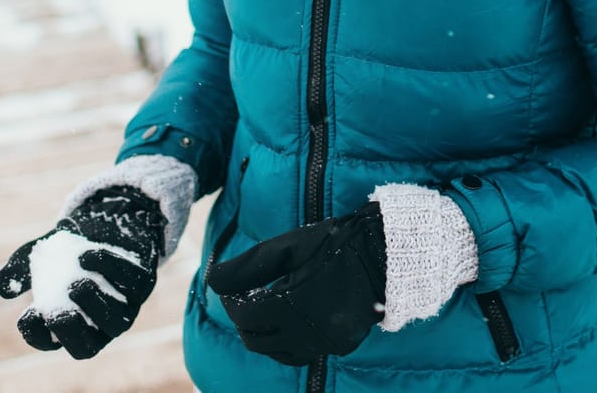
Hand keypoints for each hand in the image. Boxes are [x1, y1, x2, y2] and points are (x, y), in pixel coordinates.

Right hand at [0, 186, 166, 358]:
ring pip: (117, 323)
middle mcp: (99, 323)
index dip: (39, 336)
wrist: (104, 223)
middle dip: (71, 333)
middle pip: (87, 348)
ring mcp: (125, 305)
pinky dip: (111, 270)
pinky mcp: (144, 282)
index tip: (29, 313)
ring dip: (96, 305)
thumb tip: (1, 285)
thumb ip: (17, 272)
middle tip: (57, 312)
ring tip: (77, 283)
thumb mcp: (36, 258)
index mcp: (71, 323)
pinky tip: (89, 255)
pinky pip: (133, 284)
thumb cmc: (66, 250)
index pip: (53, 343)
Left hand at [209, 202, 387, 365]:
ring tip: (263, 313)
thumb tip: (211, 282)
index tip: (229, 290)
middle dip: (243, 321)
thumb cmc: (333, 242)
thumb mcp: (287, 247)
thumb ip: (246, 266)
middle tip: (243, 301)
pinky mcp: (340, 346)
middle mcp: (308, 331)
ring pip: (278, 353)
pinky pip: (303, 354)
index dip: (230, 302)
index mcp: (292, 304)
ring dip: (264, 336)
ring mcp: (326, 342)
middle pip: (256, 340)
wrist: (384, 253)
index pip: (245, 315)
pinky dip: (288, 343)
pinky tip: (287, 324)